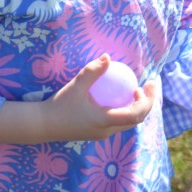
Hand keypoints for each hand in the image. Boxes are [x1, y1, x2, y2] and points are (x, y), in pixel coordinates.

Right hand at [0, 54, 155, 144]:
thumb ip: (92, 72)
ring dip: (137, 108)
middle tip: (149, 85)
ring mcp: (102, 134)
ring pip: (128, 123)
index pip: (135, 115)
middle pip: (136, 120)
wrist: (43, 126)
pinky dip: (126, 110)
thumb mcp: (75, 86)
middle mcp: (107, 131)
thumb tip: (107, 57)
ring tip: (137, 89)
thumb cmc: (59, 106)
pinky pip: (119, 122)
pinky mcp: (97, 133)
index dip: (145, 101)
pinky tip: (120, 96)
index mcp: (105, 122)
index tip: (143, 86)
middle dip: (148, 104)